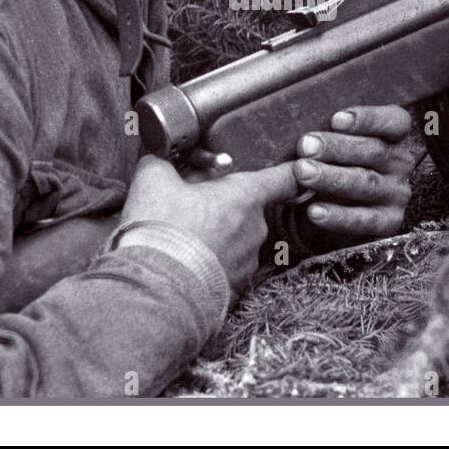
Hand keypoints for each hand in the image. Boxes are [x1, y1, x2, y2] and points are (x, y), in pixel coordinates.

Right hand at [121, 154, 298, 291]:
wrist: (155, 290)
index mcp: (245, 197)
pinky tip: (183, 262)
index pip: (283, 178)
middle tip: (190, 207)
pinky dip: (208, 262)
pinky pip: (225, 266)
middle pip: (247, 208)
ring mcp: (248, 263)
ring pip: (235, 239)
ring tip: (181, 239)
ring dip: (215, 235)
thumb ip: (163, 161)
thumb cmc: (161, 230)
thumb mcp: (153, 179)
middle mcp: (256, 230)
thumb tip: (160, 159)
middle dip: (223, 206)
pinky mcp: (235, 289)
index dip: (289, 171)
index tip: (295, 170)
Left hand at [291, 105, 415, 240]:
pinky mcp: (388, 222)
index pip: (394, 122)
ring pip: (366, 183)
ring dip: (332, 178)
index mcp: (394, 136)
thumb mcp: (337, 143)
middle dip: (336, 148)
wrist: (338, 206)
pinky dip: (338, 216)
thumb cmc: (335, 162)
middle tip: (305, 146)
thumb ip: (329, 133)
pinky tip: (314, 210)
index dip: (368, 119)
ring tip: (303, 172)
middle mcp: (400, 163)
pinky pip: (364, 219)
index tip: (336, 119)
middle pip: (374, 151)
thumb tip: (305, 133)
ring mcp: (396, 194)